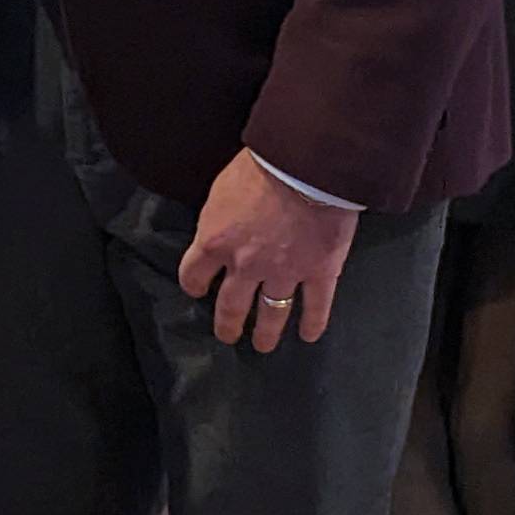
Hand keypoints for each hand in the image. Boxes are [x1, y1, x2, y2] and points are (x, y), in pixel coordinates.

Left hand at [177, 148, 358, 350]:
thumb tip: (218, 229)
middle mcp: (246, 265)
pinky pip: (316, 306)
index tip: (197, 291)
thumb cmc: (258, 169)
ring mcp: (284, 273)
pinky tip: (309, 336)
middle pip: (231, 304)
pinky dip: (313, 323)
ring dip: (266, 332)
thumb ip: (217, 219)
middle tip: (227, 335)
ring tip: (262, 345)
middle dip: (228, 323)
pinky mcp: (320, 272)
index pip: (193, 274)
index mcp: (215, 242)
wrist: (305, 168)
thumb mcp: (220, 191)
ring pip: (272, 312)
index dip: (194, 285)